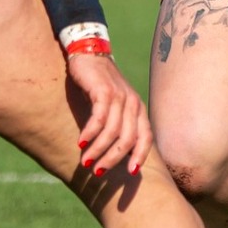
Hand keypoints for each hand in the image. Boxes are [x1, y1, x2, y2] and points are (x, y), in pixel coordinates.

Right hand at [65, 51, 152, 176]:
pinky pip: (99, 118)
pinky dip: (90, 133)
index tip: (130, 173)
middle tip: (97, 171)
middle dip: (113, 159)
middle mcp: (133, 103)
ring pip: (112, 132)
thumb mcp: (115, 105)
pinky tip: (81, 142)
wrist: (90, 54)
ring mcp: (120, 96)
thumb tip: (117, 154)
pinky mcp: (104, 91)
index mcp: (139, 109)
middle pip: (128, 139)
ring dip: (98, 150)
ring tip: (86, 161)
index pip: (146, 138)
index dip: (140, 156)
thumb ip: (119, 124)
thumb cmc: (100, 85)